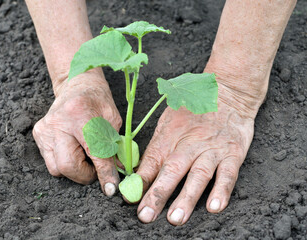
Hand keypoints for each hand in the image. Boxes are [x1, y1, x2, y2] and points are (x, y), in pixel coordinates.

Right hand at [33, 71, 121, 195]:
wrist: (76, 85)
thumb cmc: (97, 101)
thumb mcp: (113, 119)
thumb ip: (115, 146)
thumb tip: (119, 172)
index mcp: (80, 114)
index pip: (93, 152)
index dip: (104, 173)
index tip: (111, 189)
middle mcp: (58, 122)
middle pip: (68, 166)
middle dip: (85, 175)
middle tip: (96, 169)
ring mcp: (45, 128)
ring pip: (57, 168)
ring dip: (75, 170)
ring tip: (85, 156)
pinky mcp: (38, 134)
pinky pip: (51, 161)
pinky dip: (65, 162)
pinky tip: (74, 150)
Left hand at [136, 80, 258, 224]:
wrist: (226, 93)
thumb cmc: (192, 111)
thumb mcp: (168, 122)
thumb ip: (156, 147)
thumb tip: (140, 172)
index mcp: (169, 138)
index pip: (151, 163)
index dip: (140, 182)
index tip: (130, 200)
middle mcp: (188, 145)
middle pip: (171, 171)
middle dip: (157, 195)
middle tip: (146, 215)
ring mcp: (211, 150)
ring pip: (198, 176)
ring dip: (186, 198)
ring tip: (176, 217)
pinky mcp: (232, 153)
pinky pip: (228, 174)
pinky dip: (222, 190)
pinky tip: (214, 207)